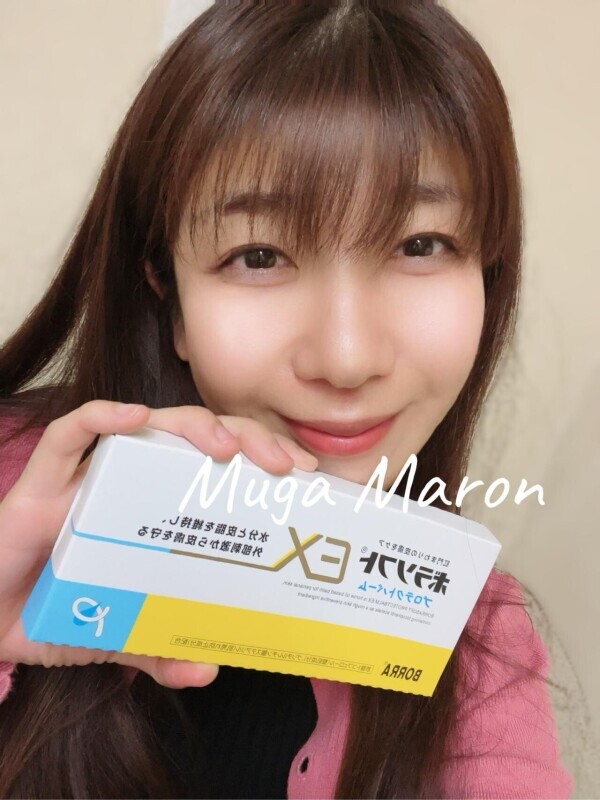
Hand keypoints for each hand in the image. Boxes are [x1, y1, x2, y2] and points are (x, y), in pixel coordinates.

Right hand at [0, 400, 317, 688]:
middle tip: (285, 466)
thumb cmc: (54, 612)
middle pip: (198, 439)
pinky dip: (102, 420)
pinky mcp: (41, 482)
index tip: (303, 476)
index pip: (220, 468)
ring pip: (148, 427)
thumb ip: (158, 648)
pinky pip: (69, 435)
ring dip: (193, 427)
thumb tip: (205, 670)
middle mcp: (130, 482)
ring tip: (227, 447)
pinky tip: (134, 419)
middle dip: (247, 440)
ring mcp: (88, 478)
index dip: (262, 462)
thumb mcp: (119, 634)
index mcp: (157, 510)